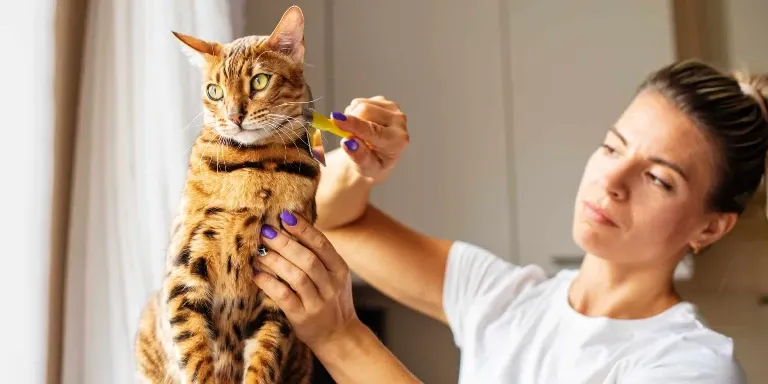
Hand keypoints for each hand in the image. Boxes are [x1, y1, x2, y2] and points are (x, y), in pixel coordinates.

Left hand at [253, 210, 358, 347]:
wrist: (339, 336)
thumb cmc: (331, 301)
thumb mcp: (333, 276)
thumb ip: (318, 256)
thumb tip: (291, 228)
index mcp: (340, 269)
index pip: (322, 244)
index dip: (303, 228)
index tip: (285, 216)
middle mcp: (331, 285)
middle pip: (307, 258)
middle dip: (284, 243)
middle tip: (265, 231)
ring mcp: (318, 302)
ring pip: (296, 276)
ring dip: (275, 261)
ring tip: (258, 252)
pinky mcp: (303, 317)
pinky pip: (284, 297)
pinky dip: (269, 284)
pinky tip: (257, 275)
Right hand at [331, 96, 409, 184]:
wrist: (377, 157)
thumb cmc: (372, 164)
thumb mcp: (366, 168)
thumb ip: (359, 157)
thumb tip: (348, 143)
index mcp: (397, 141)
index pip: (372, 130)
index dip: (354, 124)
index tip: (336, 119)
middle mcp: (399, 122)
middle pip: (365, 110)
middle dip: (351, 122)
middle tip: (349, 136)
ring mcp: (393, 109)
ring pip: (360, 104)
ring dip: (352, 118)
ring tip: (357, 133)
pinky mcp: (384, 101)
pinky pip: (360, 101)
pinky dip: (354, 112)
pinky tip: (361, 124)